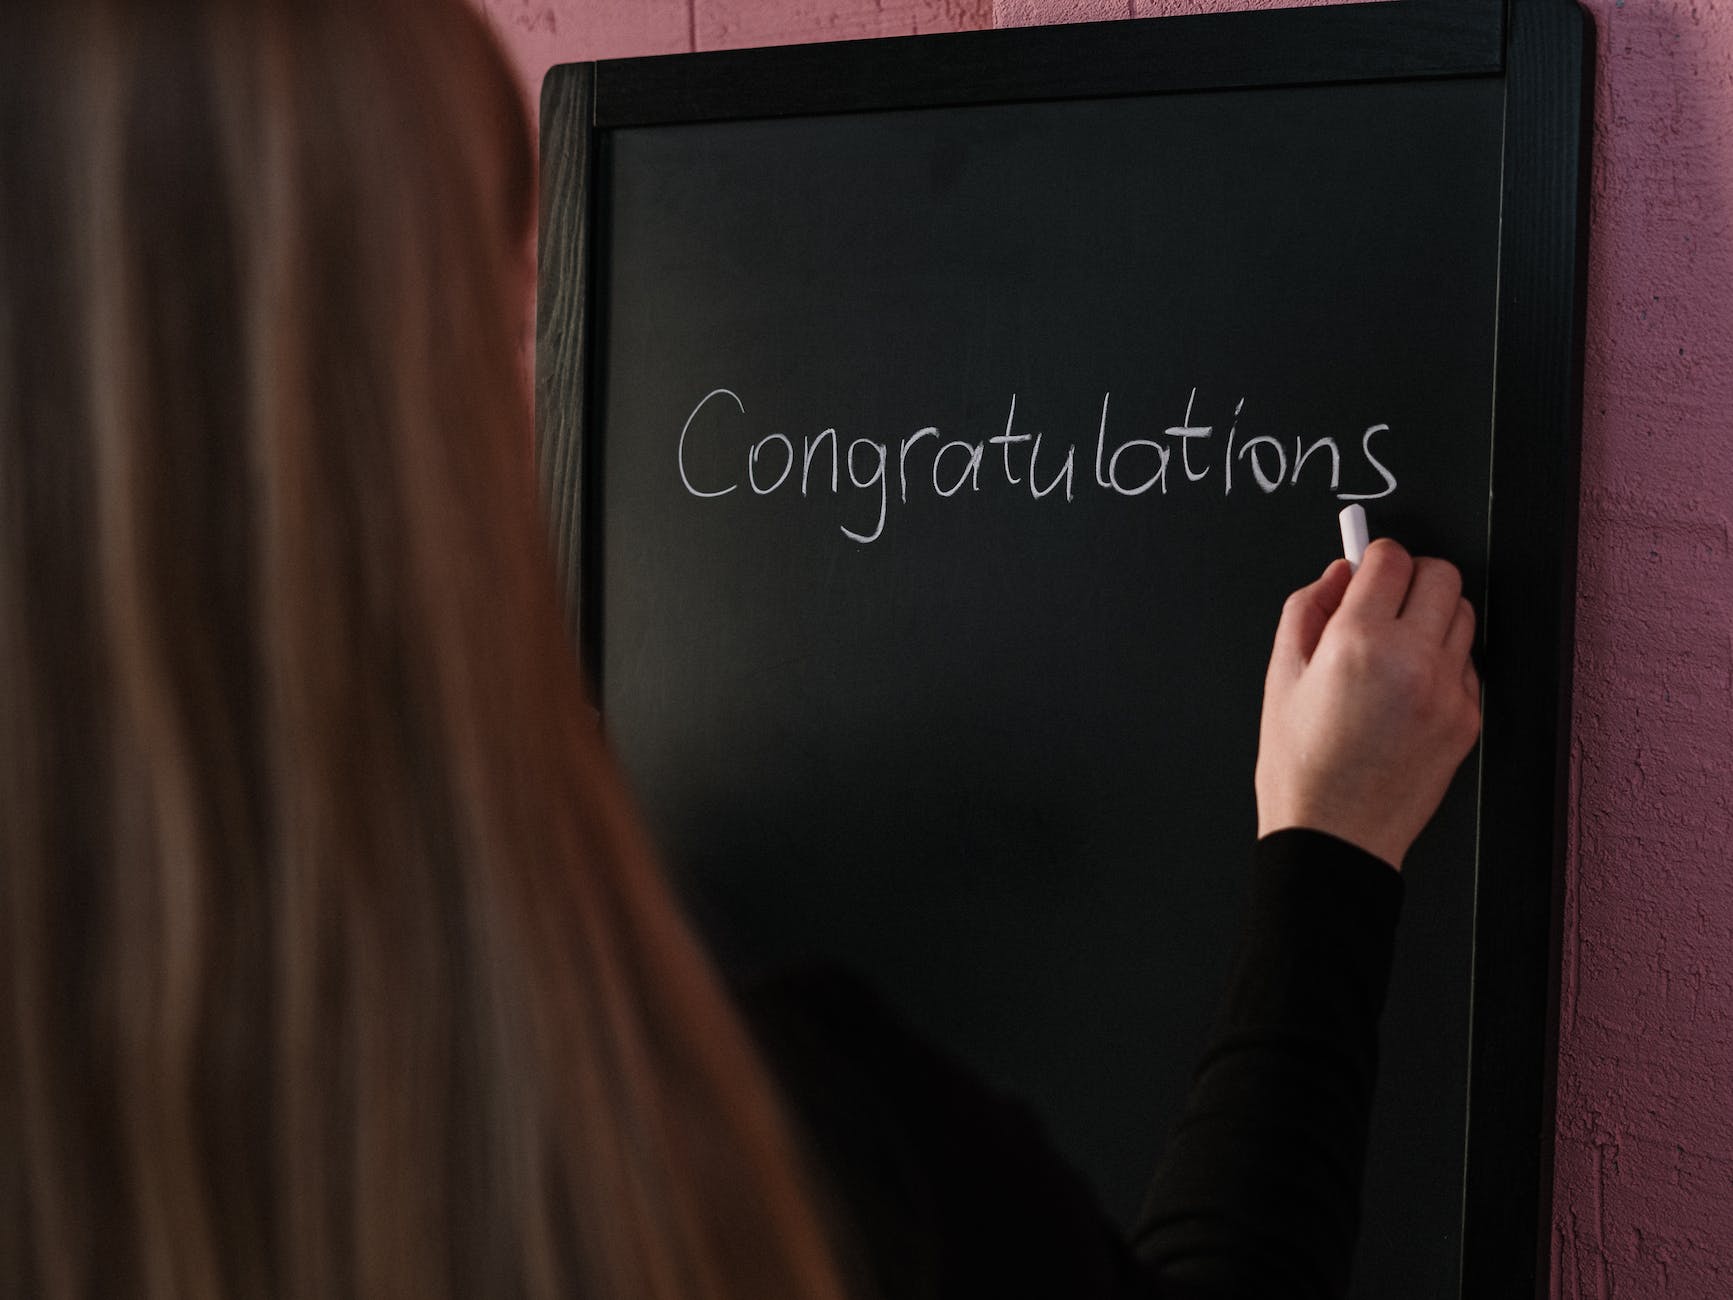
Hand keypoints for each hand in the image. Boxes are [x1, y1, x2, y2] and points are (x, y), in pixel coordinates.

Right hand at [1254, 540, 1481, 869]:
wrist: (1336, 837)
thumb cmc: (1300, 766)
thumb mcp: (1280, 677)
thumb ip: (1306, 609)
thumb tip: (1338, 573)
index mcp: (1357, 643)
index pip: (1391, 560)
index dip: (1373, 556)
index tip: (1365, 567)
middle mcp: (1412, 660)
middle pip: (1441, 575)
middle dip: (1411, 577)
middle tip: (1384, 600)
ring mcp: (1447, 690)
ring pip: (1463, 615)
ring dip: (1433, 616)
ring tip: (1397, 648)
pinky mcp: (1467, 718)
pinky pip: (1466, 664)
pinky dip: (1442, 661)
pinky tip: (1407, 689)